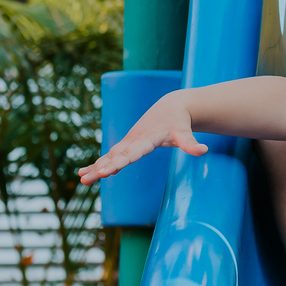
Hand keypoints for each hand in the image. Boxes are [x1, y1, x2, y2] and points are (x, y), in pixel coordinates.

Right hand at [78, 95, 204, 184]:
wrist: (172, 106)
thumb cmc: (179, 122)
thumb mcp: (185, 132)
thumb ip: (191, 143)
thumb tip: (204, 150)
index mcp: (146, 139)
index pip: (131, 153)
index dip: (119, 162)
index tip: (106, 171)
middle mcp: (134, 140)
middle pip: (115, 157)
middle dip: (100, 168)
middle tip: (86, 180)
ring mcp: (129, 142)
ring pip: (109, 156)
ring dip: (95, 167)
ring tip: (81, 179)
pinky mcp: (127, 143)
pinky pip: (110, 155)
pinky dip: (97, 163)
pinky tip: (84, 172)